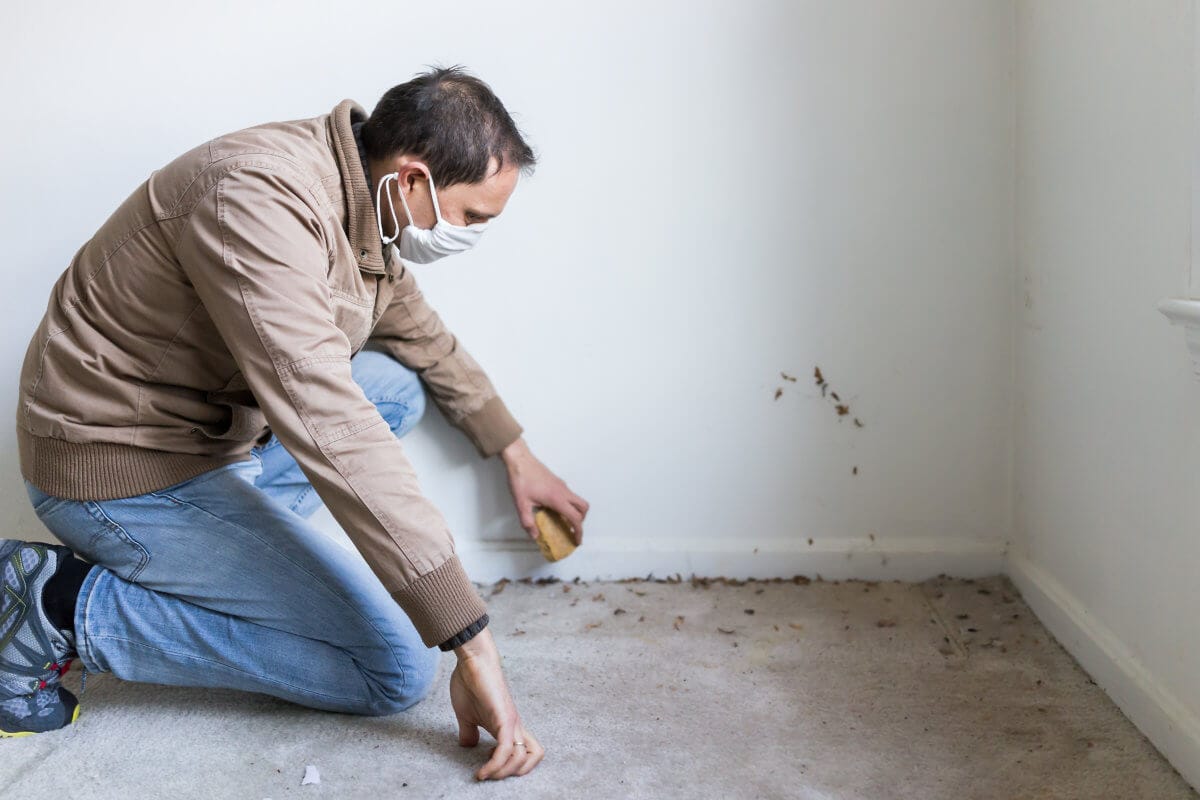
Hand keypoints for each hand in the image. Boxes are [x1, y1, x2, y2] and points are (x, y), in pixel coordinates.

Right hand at [450, 628, 543, 779]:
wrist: (473, 660)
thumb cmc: (471, 682)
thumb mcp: (466, 715)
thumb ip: (469, 730)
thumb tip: (468, 744)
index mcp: (508, 726)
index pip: (526, 752)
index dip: (513, 767)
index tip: (489, 771)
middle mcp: (514, 725)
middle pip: (533, 757)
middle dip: (512, 774)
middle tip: (491, 775)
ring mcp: (511, 722)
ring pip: (522, 758)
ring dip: (503, 773)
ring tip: (485, 775)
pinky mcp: (504, 718)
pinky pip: (506, 749)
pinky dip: (495, 765)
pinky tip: (482, 771)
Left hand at [500, 437, 589, 545]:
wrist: (519, 459)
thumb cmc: (521, 478)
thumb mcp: (521, 503)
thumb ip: (528, 521)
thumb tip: (535, 535)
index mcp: (557, 499)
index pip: (575, 518)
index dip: (578, 531)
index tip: (577, 540)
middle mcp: (563, 491)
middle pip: (583, 508)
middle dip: (581, 521)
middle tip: (572, 530)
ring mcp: (561, 485)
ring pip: (577, 500)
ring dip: (575, 512)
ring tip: (562, 521)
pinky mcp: (557, 482)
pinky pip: (569, 495)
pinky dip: (568, 505)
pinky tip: (553, 509)